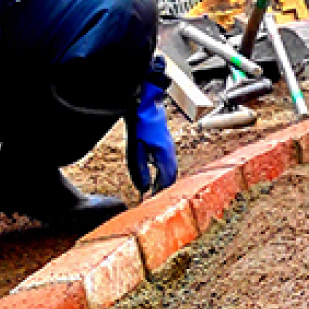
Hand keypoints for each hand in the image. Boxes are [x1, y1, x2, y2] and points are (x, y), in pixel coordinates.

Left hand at [126, 61, 177, 194]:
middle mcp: (171, 154)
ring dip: (165, 181)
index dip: (159, 193)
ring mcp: (171, 149)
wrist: (145, 106)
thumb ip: (140, 170)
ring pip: (172, 171)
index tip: (152, 201)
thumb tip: (144, 188)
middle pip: (171, 178)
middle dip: (164, 189)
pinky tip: (157, 174)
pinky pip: (170, 163)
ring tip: (156, 190)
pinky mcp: (167, 145)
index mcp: (165, 156)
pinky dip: (165, 172)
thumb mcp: (136, 151)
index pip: (166, 181)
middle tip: (154, 199)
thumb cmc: (140, 126)